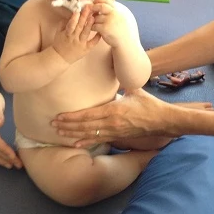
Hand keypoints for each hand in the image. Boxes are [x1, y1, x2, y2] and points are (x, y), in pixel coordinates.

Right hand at [52, 7, 100, 63]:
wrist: (60, 58)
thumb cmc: (59, 43)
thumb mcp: (58, 33)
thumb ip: (63, 24)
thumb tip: (70, 15)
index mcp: (67, 34)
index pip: (71, 24)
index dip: (74, 18)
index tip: (77, 10)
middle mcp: (74, 38)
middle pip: (79, 27)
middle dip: (84, 17)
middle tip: (88, 8)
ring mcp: (81, 44)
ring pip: (86, 33)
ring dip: (89, 25)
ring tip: (93, 17)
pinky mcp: (86, 49)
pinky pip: (92, 43)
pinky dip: (97, 37)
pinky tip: (100, 31)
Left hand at [52, 89, 175, 147]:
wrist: (162, 121)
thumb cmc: (149, 104)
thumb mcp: (134, 90)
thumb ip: (121, 82)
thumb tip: (114, 69)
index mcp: (114, 110)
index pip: (87, 115)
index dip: (71, 117)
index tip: (59, 116)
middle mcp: (111, 123)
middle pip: (84, 126)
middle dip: (67, 125)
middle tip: (52, 124)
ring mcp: (114, 132)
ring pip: (88, 134)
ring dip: (72, 134)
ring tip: (58, 133)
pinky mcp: (117, 137)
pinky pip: (98, 140)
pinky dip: (86, 142)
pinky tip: (75, 144)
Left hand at [90, 0, 130, 47]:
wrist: (125, 42)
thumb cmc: (121, 30)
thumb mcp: (119, 17)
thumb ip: (111, 11)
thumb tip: (100, 4)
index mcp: (117, 10)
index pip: (105, 0)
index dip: (98, 0)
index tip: (93, 3)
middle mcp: (114, 13)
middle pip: (100, 6)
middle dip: (93, 8)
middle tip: (89, 11)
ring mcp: (109, 20)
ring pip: (96, 17)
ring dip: (92, 21)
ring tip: (93, 23)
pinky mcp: (105, 28)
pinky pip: (94, 25)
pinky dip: (93, 27)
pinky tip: (94, 30)